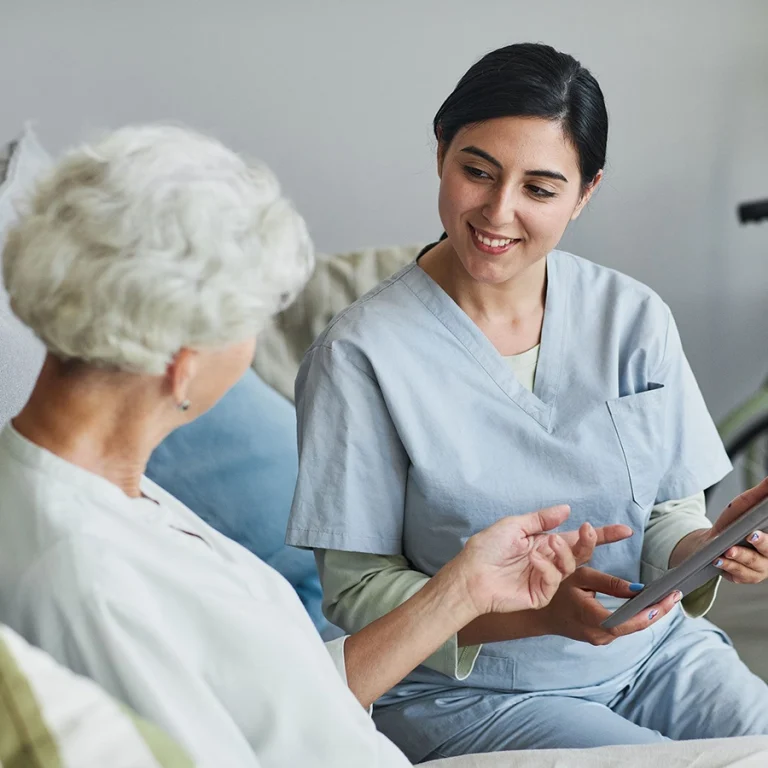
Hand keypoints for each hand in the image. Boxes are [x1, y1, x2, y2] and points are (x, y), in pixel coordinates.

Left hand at [449, 505, 631, 615]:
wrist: (470, 575)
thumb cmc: (486, 549)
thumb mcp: (514, 525)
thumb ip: (541, 519)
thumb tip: (566, 510)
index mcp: (543, 543)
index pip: (576, 538)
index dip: (601, 535)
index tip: (624, 530)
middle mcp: (548, 560)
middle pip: (580, 552)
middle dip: (590, 540)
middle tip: (588, 530)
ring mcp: (546, 579)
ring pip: (569, 565)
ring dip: (562, 551)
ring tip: (548, 542)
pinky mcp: (541, 595)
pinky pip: (553, 579)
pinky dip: (546, 567)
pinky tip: (534, 559)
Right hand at [530, 566, 681, 644]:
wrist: (538, 612)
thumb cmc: (555, 589)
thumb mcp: (580, 576)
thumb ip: (609, 583)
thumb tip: (638, 588)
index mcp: (590, 618)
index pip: (627, 622)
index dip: (650, 613)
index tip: (668, 599)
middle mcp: (597, 634)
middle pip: (634, 626)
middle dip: (657, 611)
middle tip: (675, 594)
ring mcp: (599, 639)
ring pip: (631, 628)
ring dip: (649, 614)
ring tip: (667, 597)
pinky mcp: (600, 637)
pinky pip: (624, 627)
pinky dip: (637, 616)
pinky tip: (649, 605)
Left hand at [706, 477, 767, 583]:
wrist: (713, 540)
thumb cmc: (734, 521)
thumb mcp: (746, 504)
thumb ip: (762, 493)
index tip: (758, 531)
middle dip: (760, 544)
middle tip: (750, 536)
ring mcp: (758, 570)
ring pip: (751, 567)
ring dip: (738, 559)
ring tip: (726, 551)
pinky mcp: (743, 578)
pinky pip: (737, 576)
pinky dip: (727, 568)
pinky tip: (718, 562)